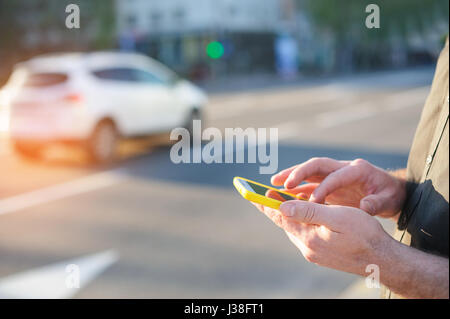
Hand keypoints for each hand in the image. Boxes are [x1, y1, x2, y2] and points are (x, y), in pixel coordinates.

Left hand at [253, 200, 393, 275]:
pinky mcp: (322, 254)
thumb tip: (282, 206)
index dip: (267, 204)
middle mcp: (307, 247)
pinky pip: (304, 234)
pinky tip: (302, 215)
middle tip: (264, 194)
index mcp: (308, 238)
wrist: (383, 261)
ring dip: (288, 214)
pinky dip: (300, 222)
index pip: (281, 218)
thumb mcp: (337, 218)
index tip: (253, 194)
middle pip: (285, 223)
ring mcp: (314, 253)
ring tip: (280, 201)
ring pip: (295, 229)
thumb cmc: (364, 235)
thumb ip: (309, 212)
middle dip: (275, 208)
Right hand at [272, 158, 405, 218]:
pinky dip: (297, 188)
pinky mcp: (328, 183)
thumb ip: (376, 203)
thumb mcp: (388, 200)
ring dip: (291, 176)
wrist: (390, 192)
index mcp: (357, 169)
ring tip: (273, 184)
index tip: (313, 203)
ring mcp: (334, 174)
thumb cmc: (390, 195)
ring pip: (309, 172)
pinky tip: (284, 196)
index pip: (336, 176)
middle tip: (281, 183)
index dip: (323, 188)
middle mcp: (343, 167)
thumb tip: (364, 206)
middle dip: (298, 173)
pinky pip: (309, 183)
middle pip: (316, 165)